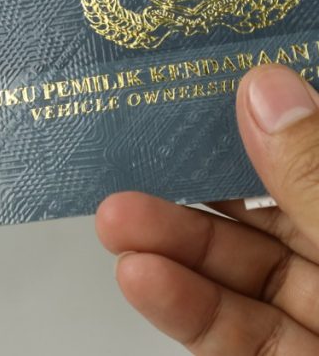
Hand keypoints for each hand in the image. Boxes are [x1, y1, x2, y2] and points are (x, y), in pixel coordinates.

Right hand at [97, 64, 318, 353]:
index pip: (312, 148)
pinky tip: (140, 275)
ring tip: (114, 220)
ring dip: (169, 245)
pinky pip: (233, 332)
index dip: (259, 114)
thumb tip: (266, 90)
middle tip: (132, 152)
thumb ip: (315, 177)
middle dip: (193, 185)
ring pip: (237, 271)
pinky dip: (181, 304)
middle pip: (266, 210)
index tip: (195, 81)